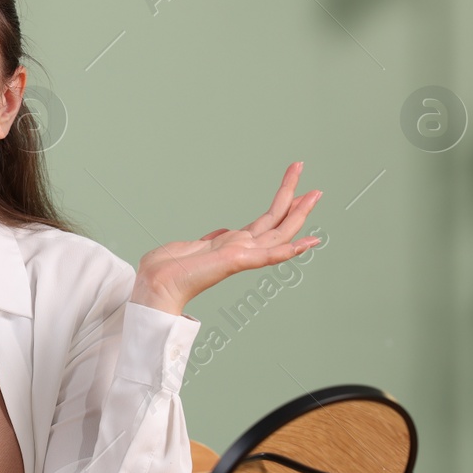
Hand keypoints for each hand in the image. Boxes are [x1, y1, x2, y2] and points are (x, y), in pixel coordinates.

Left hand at [131, 162, 321, 315]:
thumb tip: (222, 232)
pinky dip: (288, 250)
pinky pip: (268, 255)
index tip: (298, 190)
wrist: (155, 285)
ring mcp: (241, 254)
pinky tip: (308, 242)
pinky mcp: (236, 261)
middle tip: (318, 187)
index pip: (264, 224)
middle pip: (276, 222)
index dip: (282, 206)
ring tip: (316, 193)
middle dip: (296, 202)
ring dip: (298, 213)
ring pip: (278, 231)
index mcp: (231, 244)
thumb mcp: (189, 246)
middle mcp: (241, 248)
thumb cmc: (165, 269)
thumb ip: (210, 240)